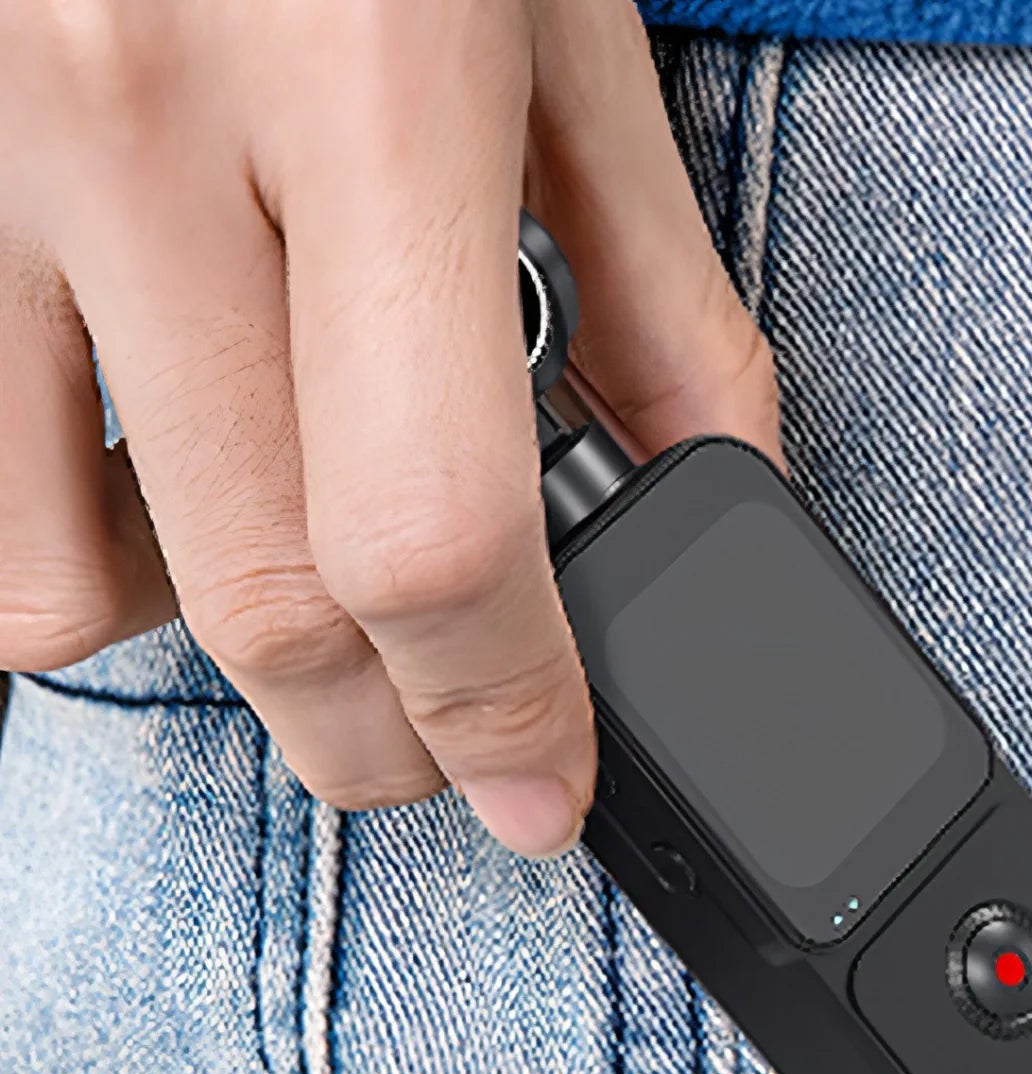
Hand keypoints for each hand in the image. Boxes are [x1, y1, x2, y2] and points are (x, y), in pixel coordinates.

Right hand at [0, 1, 782, 856]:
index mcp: (367, 85)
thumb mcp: (566, 32)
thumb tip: (708, 489)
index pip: (430, 532)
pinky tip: (165, 493)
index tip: (536, 786)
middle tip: (457, 728)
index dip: (499, 707)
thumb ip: (655, 290)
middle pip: (268, 607)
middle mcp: (133, 126)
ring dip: (221, 651)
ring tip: (309, 586)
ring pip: (67, 587)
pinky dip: (73, 553)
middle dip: (389, 733)